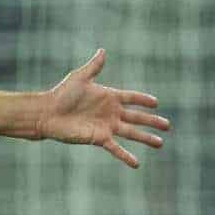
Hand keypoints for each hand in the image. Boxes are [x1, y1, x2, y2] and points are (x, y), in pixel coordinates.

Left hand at [38, 49, 169, 168]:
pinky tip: (137, 164)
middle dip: (152, 121)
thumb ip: (94, 67)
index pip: (131, 98)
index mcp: (108, 97)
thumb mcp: (79, 78)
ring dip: (146, 138)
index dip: (143, 100)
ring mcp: (106, 126)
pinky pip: (116, 148)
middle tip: (167, 125)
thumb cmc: (61, 94)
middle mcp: (110, 112)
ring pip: (131, 133)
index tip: (156, 103)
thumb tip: (103, 50)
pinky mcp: (99, 138)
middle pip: (137, 117)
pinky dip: (126, 156)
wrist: (47, 112)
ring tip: (160, 143)